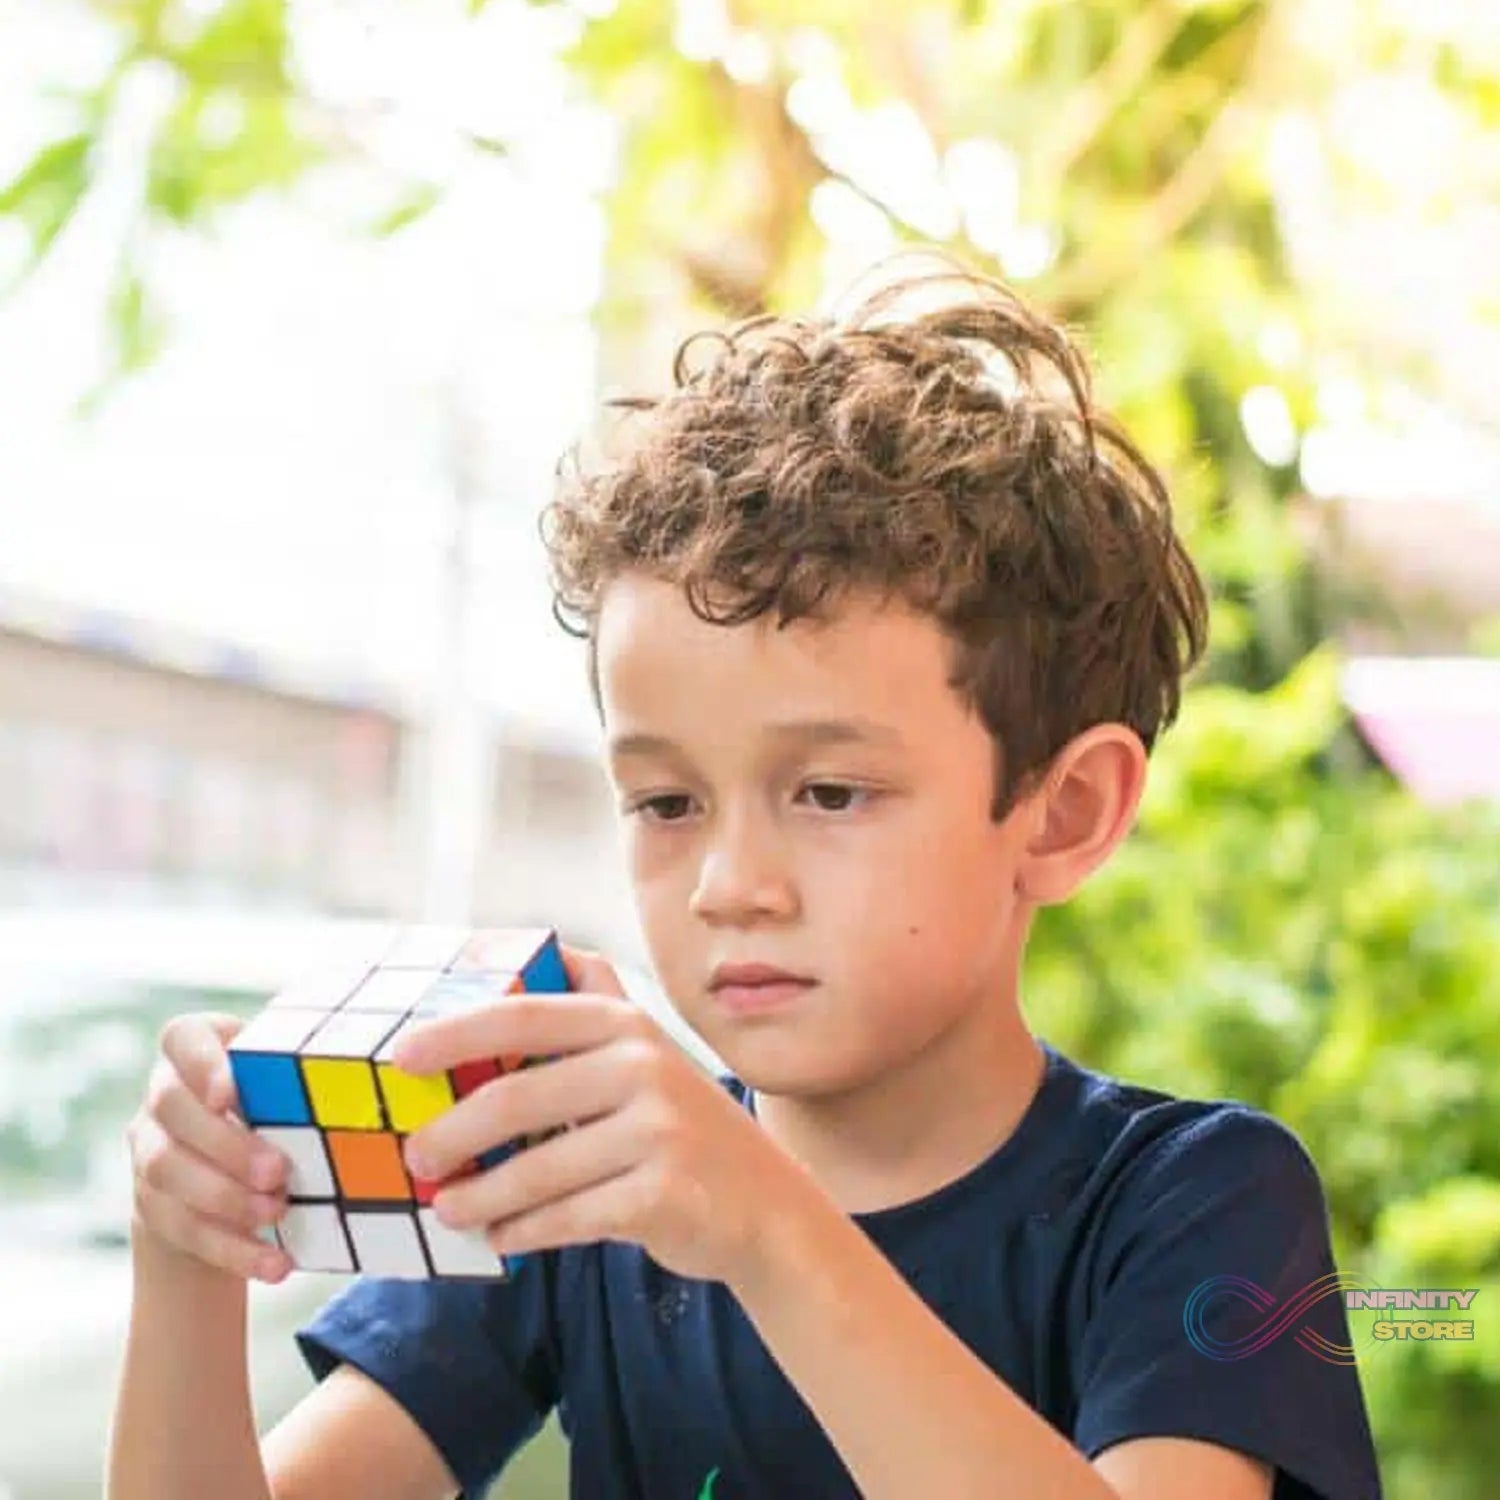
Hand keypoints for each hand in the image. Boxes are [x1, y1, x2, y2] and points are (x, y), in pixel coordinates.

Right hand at [125, 1011, 291, 1282]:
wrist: (217, 1172)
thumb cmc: (269, 1105)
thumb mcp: (280, 1077)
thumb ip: (302, 1067)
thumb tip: (382, 1068)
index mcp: (195, 1047)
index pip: (181, 1038)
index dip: (201, 1064)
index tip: (228, 1094)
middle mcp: (162, 1093)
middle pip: (173, 1110)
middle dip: (225, 1144)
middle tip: (277, 1171)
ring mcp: (148, 1149)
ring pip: (167, 1170)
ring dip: (225, 1197)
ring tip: (276, 1212)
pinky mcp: (152, 1204)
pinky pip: (182, 1228)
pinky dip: (232, 1249)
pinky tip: (274, 1263)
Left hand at [393, 945, 800, 1285]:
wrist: (762, 1204)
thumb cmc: (675, 1127)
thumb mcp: (640, 1054)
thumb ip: (577, 1017)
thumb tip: (478, 988)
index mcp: (624, 1023)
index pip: (523, 1016)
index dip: (455, 1032)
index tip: (399, 1058)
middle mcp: (643, 1065)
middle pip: (516, 1098)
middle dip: (451, 1133)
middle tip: (413, 1158)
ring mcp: (658, 1129)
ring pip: (536, 1169)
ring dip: (479, 1196)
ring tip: (448, 1209)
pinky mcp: (661, 1193)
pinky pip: (567, 1217)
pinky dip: (525, 1231)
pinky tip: (502, 1237)